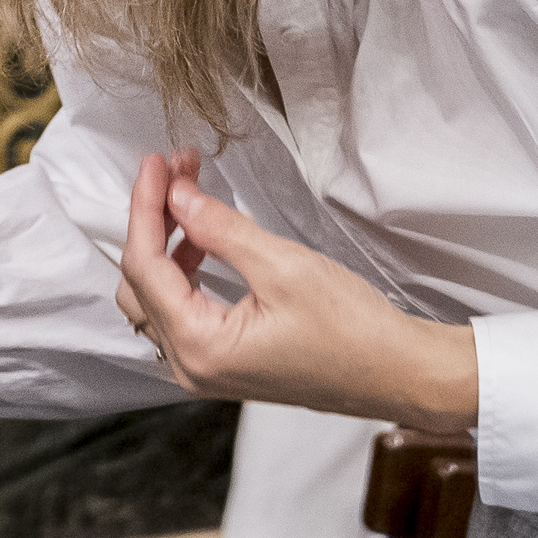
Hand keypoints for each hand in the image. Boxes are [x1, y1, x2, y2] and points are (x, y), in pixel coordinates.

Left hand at [115, 156, 478, 429]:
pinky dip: (184, 270)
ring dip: (167, 244)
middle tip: (176, 173)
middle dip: (153, 222)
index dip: (146, 207)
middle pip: (140, 283)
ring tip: (192, 197)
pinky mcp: (223, 363)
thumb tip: (178, 197)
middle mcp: (192, 366)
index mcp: (200, 348)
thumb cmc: (353, 331)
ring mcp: (205, 369)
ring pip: (156, 298)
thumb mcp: (282, 266)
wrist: (397, 372)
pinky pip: (181, 312)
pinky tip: (204, 239)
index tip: (157, 165)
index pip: (145, 266)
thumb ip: (220, 229)